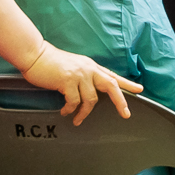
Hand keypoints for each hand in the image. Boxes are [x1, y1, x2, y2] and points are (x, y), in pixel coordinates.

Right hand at [20, 44, 139, 125]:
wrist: (34, 55)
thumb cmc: (50, 62)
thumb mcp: (73, 66)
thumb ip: (84, 76)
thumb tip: (90, 91)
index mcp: (91, 66)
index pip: (112, 75)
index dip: (127, 83)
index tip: (139, 89)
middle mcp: (88, 69)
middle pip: (111, 85)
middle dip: (121, 101)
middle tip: (126, 114)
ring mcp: (79, 74)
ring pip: (91, 99)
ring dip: (84, 113)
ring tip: (77, 119)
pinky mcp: (68, 80)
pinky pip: (74, 101)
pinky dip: (70, 110)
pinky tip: (65, 111)